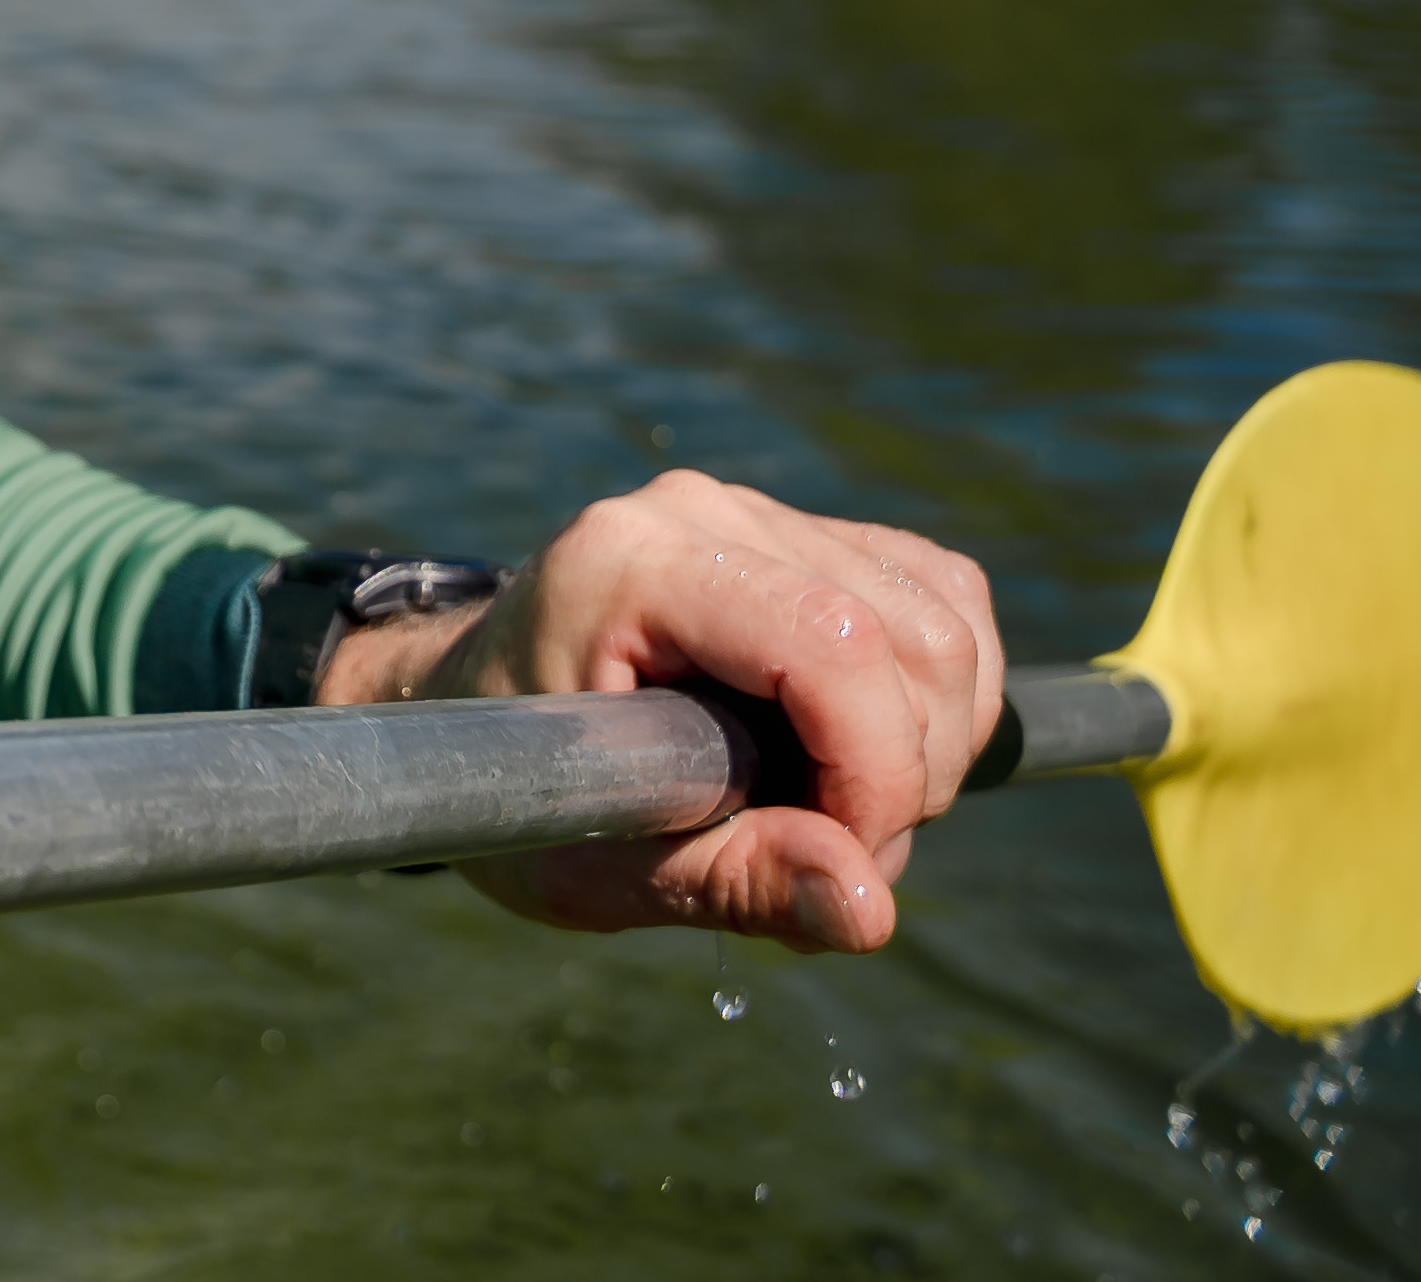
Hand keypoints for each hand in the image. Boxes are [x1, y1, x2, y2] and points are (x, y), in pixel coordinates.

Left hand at [321, 469, 1002, 953]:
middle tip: (824, 852)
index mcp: (630, 565)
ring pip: (947, 627)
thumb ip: (732, 882)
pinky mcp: (807, 535)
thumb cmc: (518, 791)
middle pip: (912, 641)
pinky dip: (945, 700)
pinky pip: (943, 604)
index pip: (832, 644)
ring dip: (932, 748)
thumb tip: (870, 908)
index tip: (847, 861)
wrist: (473, 712)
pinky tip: (863, 756)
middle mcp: (701, 512)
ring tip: (831, 809)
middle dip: (907, 778)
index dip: (877, 773)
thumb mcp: (594, 867)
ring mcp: (758, 512)